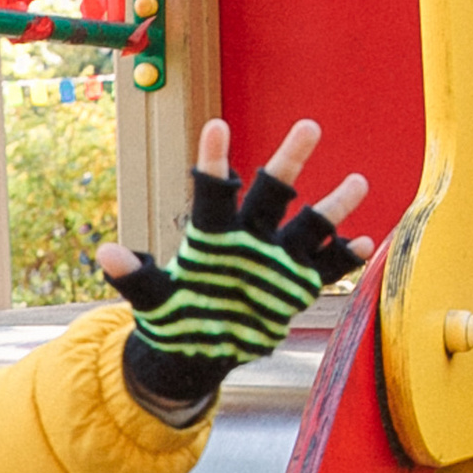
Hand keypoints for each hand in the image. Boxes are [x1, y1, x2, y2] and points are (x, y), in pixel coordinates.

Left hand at [100, 118, 372, 410]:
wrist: (199, 347)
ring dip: (334, 205)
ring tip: (358, 180)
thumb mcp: (151, 298)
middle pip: (273, 191)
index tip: (217, 125)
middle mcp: (249, 237)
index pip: (213, 189)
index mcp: (212, 235)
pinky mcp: (296, 284)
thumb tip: (105, 254)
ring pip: (310, 224)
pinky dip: (346, 255)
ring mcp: (276, 258)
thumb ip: (135, 277)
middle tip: (309, 126)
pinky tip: (367, 241)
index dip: (214, 160)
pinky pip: (326, 266)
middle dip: (291, 160)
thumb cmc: (173, 314)